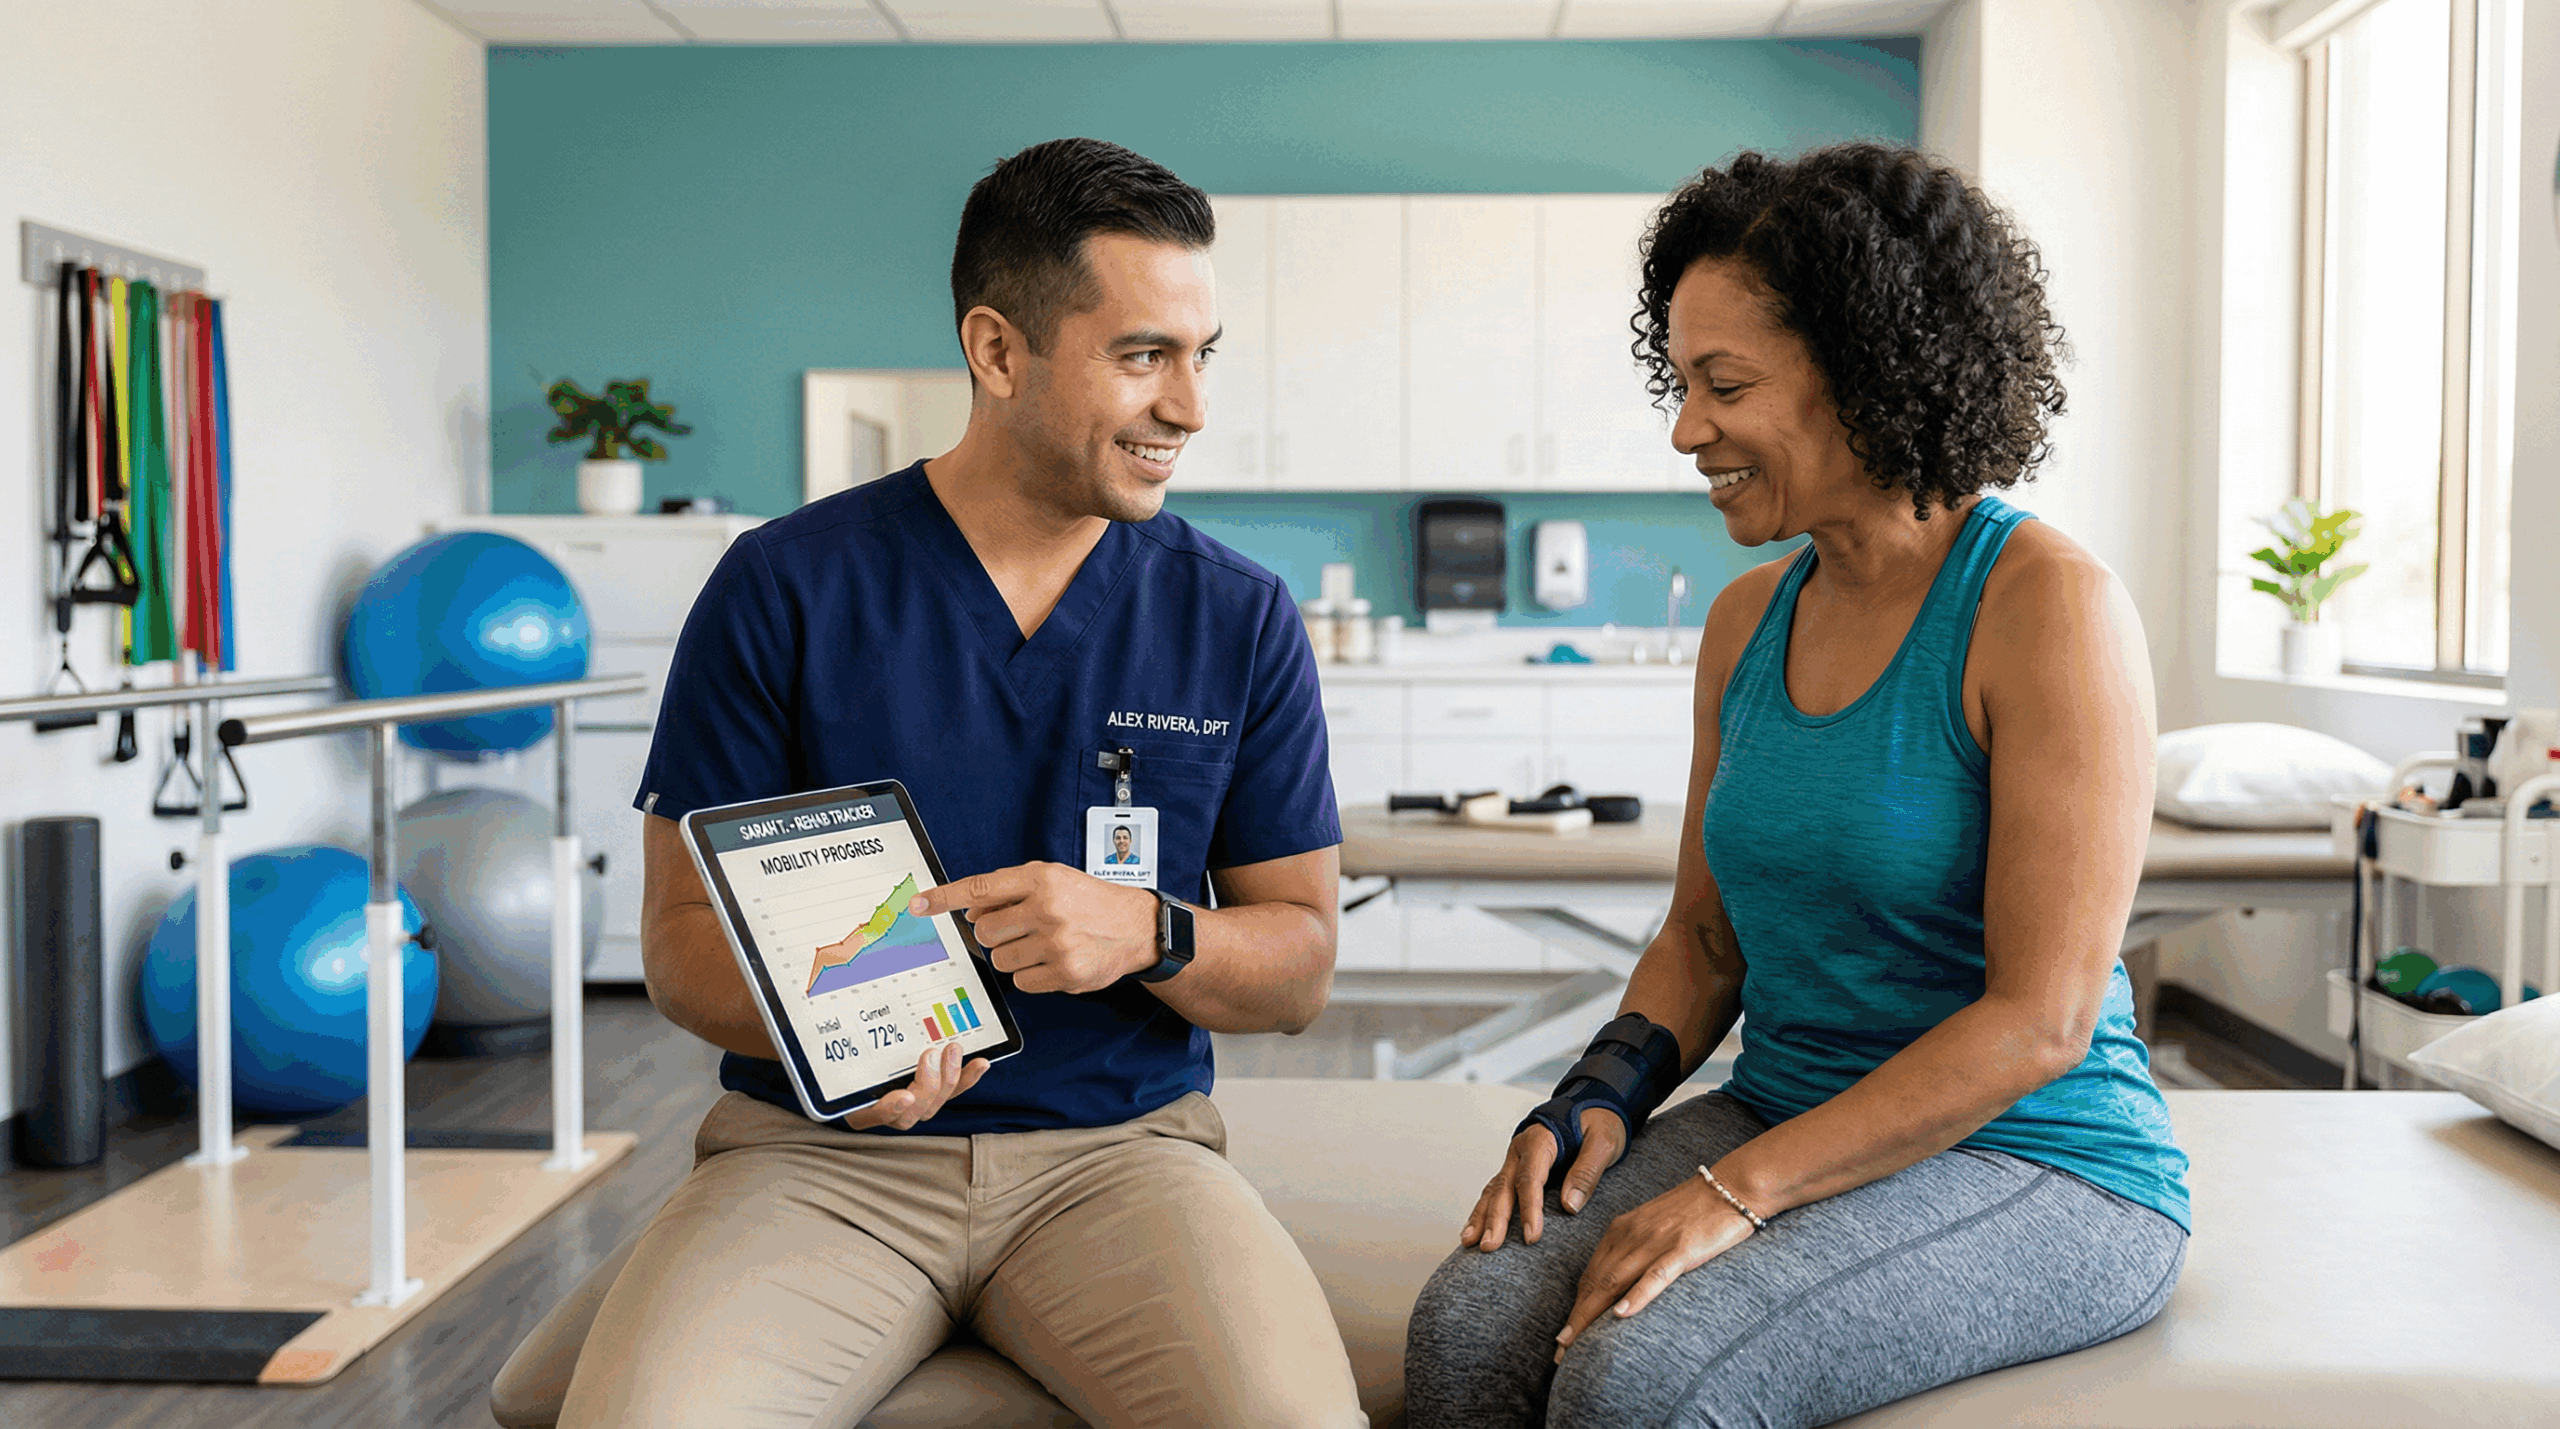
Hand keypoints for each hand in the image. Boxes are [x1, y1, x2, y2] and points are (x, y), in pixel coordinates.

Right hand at [842, 1039, 989, 1130]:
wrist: (853, 1065)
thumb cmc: (846, 1060)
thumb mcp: (841, 1053)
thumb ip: (843, 1041)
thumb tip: (826, 1009)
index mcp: (857, 1104)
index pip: (872, 1114)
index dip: (889, 1109)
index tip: (903, 1096)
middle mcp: (884, 1111)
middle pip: (909, 1114)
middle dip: (927, 1085)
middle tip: (931, 1054)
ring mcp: (909, 1106)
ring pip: (933, 1105)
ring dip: (949, 1079)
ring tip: (954, 1051)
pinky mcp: (931, 1095)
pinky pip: (951, 1094)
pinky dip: (967, 1078)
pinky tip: (981, 1063)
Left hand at [911, 862, 1157, 994]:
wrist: (1137, 927)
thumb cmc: (1090, 901)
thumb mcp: (1054, 880)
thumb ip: (1010, 890)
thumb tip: (968, 910)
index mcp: (1041, 878)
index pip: (980, 888)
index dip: (944, 898)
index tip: (918, 904)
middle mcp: (1047, 908)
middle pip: (984, 931)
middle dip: (995, 933)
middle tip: (1020, 928)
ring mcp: (1056, 943)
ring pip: (1000, 959)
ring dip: (1013, 955)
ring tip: (1042, 944)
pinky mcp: (1065, 973)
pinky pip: (1021, 981)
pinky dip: (1031, 974)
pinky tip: (1053, 961)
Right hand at [1460, 1106, 1626, 1251]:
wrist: (1592, 1105)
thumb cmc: (1598, 1121)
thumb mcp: (1603, 1141)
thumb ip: (1587, 1171)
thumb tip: (1570, 1206)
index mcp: (1541, 1140)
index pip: (1530, 1178)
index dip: (1529, 1208)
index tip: (1531, 1236)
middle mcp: (1521, 1151)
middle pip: (1504, 1187)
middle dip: (1495, 1219)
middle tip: (1490, 1246)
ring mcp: (1516, 1161)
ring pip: (1494, 1191)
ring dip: (1481, 1217)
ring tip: (1469, 1242)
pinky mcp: (1518, 1171)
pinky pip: (1497, 1192)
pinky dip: (1484, 1211)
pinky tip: (1476, 1230)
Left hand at [1552, 1173, 1753, 1360]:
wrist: (1732, 1186)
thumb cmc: (1696, 1209)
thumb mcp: (1654, 1226)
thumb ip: (1634, 1250)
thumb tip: (1619, 1285)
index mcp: (1622, 1229)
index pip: (1591, 1274)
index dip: (1576, 1305)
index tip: (1564, 1334)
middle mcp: (1631, 1234)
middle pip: (1595, 1282)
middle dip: (1576, 1318)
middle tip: (1560, 1350)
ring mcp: (1655, 1241)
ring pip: (1614, 1281)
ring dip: (1591, 1314)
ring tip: (1576, 1342)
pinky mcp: (1682, 1249)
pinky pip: (1655, 1276)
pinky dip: (1636, 1296)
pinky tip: (1621, 1315)